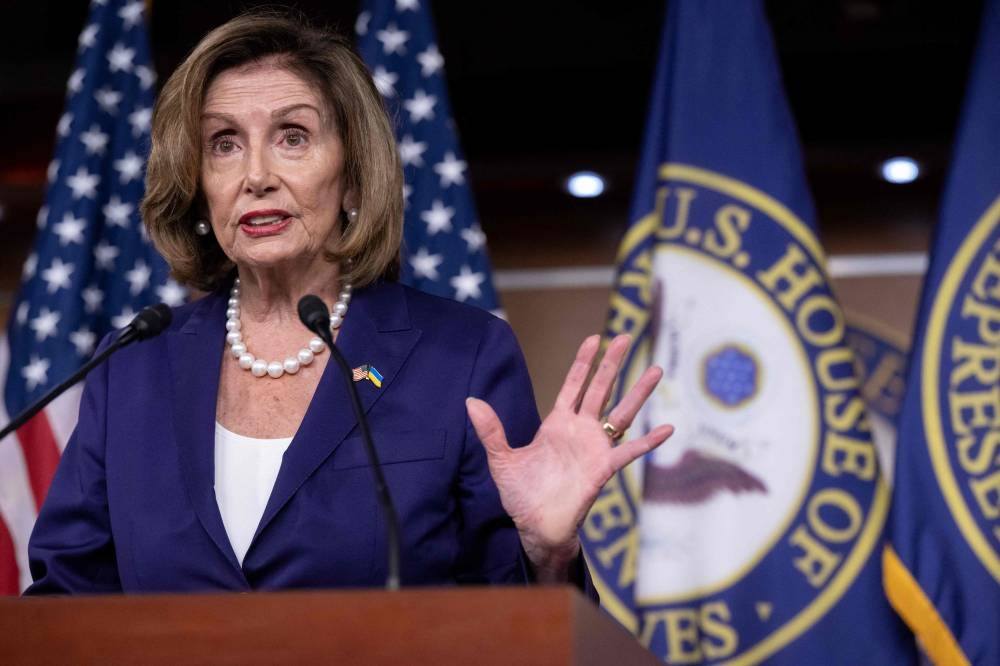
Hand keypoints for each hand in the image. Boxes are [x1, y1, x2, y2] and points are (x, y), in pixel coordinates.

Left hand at [466, 334, 673, 581]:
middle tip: (626, 337)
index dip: (583, 362)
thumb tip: (471, 401)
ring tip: (656, 369)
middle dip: (612, 363)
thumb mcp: (501, 459)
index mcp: (557, 424)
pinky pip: (629, 452)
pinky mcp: (603, 469)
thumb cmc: (521, 494)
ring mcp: (595, 448)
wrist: (535, 527)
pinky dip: (648, 441)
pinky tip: (667, 429)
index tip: (594, 338)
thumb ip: (490, 430)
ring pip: (622, 413)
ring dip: (638, 392)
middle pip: (601, 389)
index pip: (574, 385)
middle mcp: (580, 431)